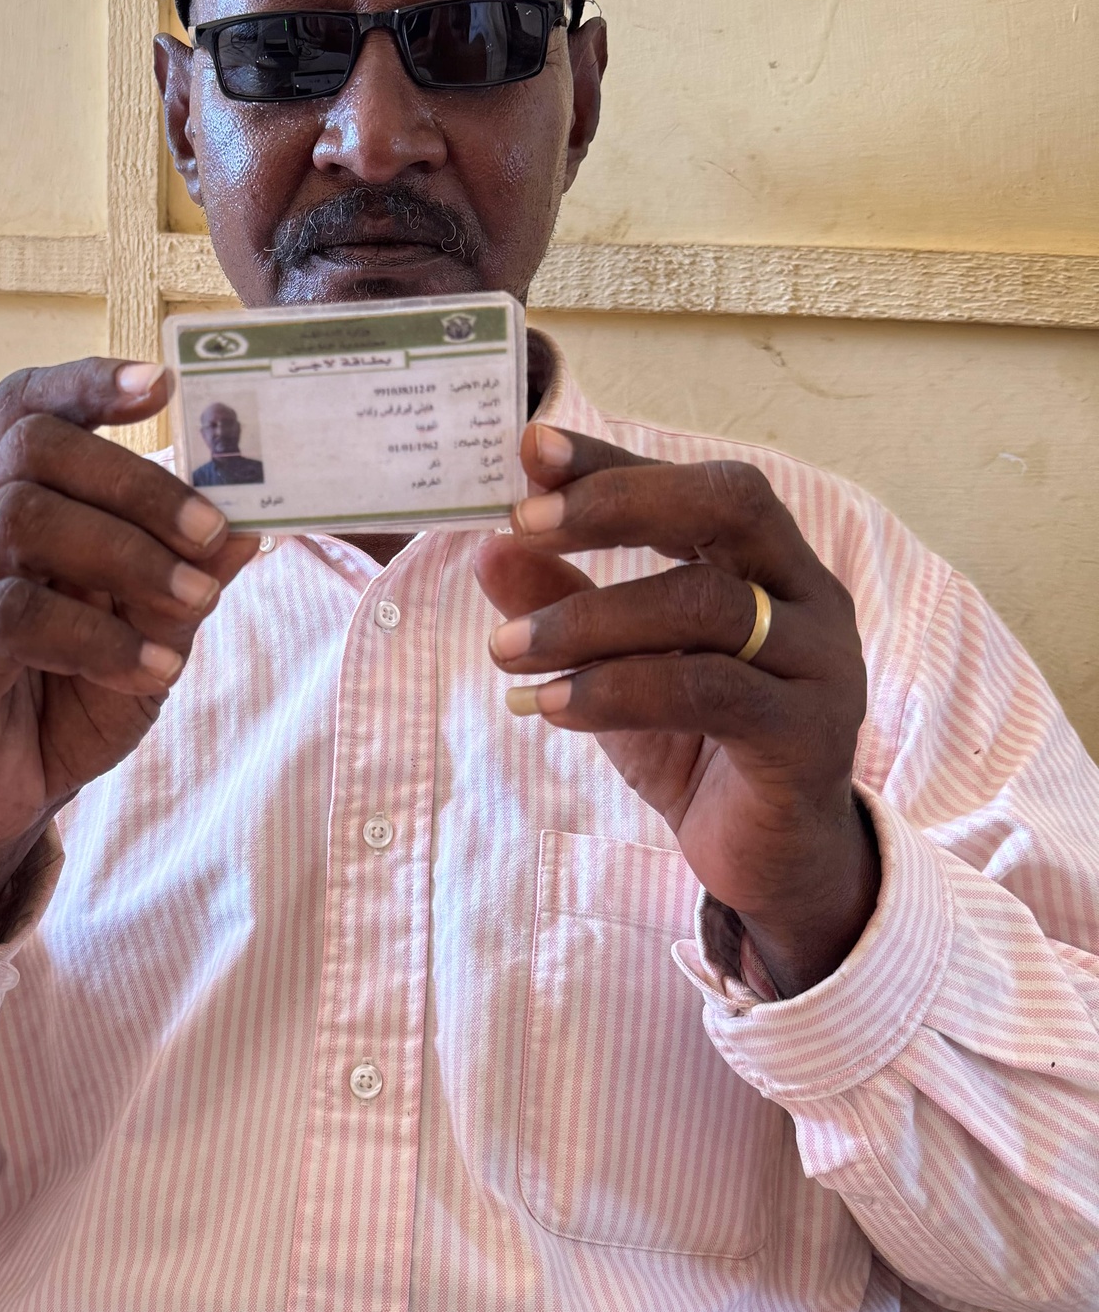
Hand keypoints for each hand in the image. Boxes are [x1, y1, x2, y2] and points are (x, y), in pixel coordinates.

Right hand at [0, 358, 257, 945]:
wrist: (10, 794)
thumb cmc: (74, 694)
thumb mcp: (153, 628)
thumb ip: (192, 572)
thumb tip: (257, 520)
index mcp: (14, 500)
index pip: (28, 407)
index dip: (88, 381)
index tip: (163, 386)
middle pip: (34, 448)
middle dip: (137, 483)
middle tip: (212, 534)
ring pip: (20, 520)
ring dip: (126, 555)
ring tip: (194, 607)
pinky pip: (11, 616)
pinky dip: (97, 636)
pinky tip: (150, 667)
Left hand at [476, 423, 878, 997]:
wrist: (772, 863)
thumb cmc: (698, 748)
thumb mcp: (615, 670)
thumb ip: (565, 606)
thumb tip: (490, 548)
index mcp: (767, 563)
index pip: (695, 484)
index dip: (615, 462)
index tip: (531, 448)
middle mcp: (809, 596)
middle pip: (731, 505)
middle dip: (619, 502)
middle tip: (523, 524)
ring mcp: (821, 663)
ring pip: (706, 603)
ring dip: (591, 618)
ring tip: (508, 650)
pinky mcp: (810, 736)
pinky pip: (710, 691)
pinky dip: (618, 690)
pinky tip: (551, 706)